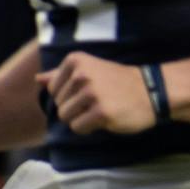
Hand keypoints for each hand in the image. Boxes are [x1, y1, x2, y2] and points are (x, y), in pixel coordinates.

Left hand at [37, 52, 156, 134]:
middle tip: (99, 100)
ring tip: (101, 109)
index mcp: (76, 61)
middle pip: (59, 105)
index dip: (70, 96)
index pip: (53, 89)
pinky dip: (89, 128)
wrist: (152, 91)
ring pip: (66, 118)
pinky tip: (105, 118)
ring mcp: (91, 93)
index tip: (91, 90)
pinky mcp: (101, 112)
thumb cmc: (119, 83)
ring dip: (81, 119)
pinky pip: (78, 128)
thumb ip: (62, 75)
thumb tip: (38, 79)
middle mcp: (81, 74)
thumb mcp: (90, 70)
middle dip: (76, 108)